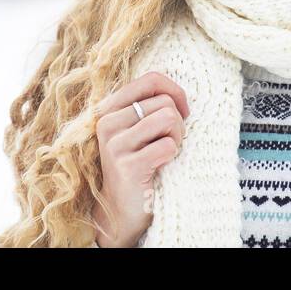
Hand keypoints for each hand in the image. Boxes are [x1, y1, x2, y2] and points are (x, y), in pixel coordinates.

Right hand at [90, 71, 189, 246]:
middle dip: (178, 122)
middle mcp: (108, 123)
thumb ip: (150, 106)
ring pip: (168, 118)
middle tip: (169, 142)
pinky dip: (172, 155)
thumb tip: (179, 94)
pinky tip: (160, 166)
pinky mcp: (127, 166)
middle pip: (164, 102)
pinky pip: (167, 145)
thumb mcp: (139, 129)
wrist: (122, 209)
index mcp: (110, 109)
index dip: (175, 91)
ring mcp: (115, 145)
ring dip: (176, 137)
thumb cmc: (139, 163)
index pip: (150, 79)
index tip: (182, 111)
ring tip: (165, 152)